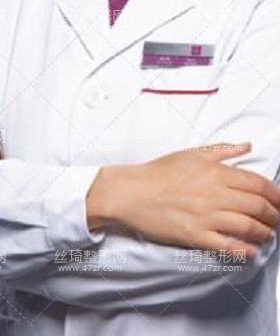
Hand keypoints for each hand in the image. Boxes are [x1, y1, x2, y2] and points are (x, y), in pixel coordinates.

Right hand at [87, 142, 279, 256]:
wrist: (133, 191)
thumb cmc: (159, 172)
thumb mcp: (192, 153)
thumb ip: (223, 150)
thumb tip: (246, 146)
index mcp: (215, 172)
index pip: (257, 184)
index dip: (275, 194)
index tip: (279, 200)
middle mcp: (214, 194)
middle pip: (257, 206)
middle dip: (274, 215)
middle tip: (277, 219)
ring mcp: (205, 216)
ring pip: (247, 226)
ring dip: (264, 232)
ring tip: (268, 235)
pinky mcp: (194, 235)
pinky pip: (226, 245)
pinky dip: (243, 249)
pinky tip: (251, 250)